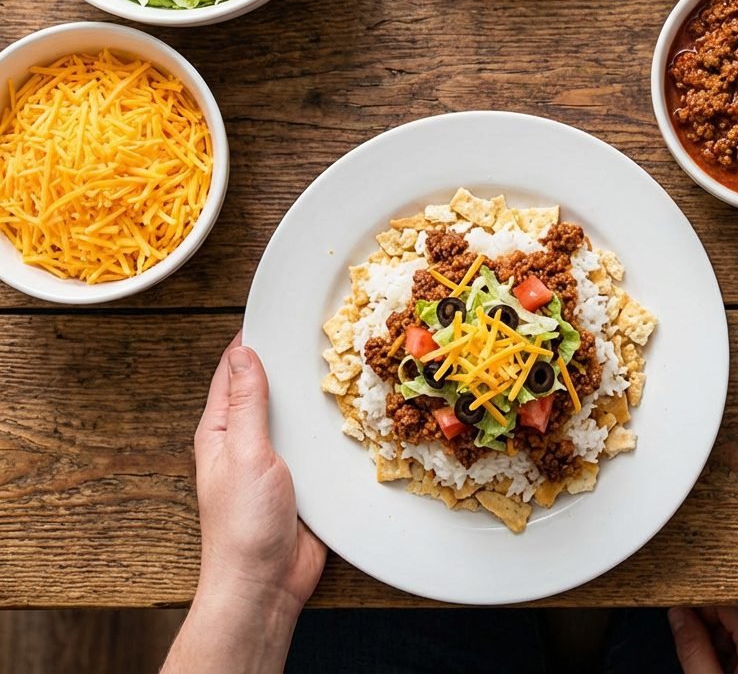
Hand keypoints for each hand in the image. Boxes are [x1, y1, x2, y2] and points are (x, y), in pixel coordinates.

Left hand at [162, 334, 326, 673]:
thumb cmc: (242, 524)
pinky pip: (318, 440)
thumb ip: (246, 402)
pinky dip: (333, 423)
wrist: (267, 584)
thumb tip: (242, 352)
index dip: (254, 340)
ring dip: (317, 393)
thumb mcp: (244, 452)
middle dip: (293, 362)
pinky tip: (356, 408)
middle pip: (271, 388)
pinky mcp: (305, 476)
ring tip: (348, 360)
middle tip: (325, 330)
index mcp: (222, 429)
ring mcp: (277, 457)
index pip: (234, 370)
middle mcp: (248, 438)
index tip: (280, 311)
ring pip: (298, 412)